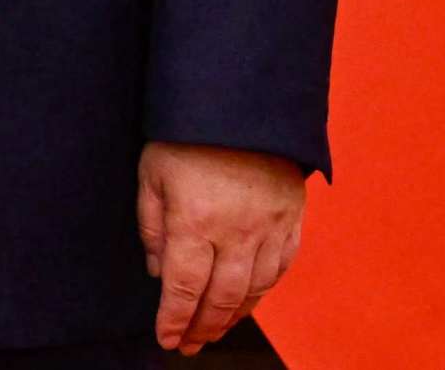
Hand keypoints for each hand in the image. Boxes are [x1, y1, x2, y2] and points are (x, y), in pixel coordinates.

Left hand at [139, 140, 303, 353]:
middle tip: (189, 346)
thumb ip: (152, 225)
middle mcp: (236, 232)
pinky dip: (264, 291)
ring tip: (215, 331)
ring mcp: (270, 227)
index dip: (175, 319)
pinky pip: (281, 267)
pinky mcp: (292, 218)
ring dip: (234, 317)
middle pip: (221, 297)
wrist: (242, 99)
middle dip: (203, 327)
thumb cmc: (187, 132)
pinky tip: (250, 301)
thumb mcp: (152, 171)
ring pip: (255, 289)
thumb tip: (159, 272)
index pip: (184, 287)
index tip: (167, 339)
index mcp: (195, 220)